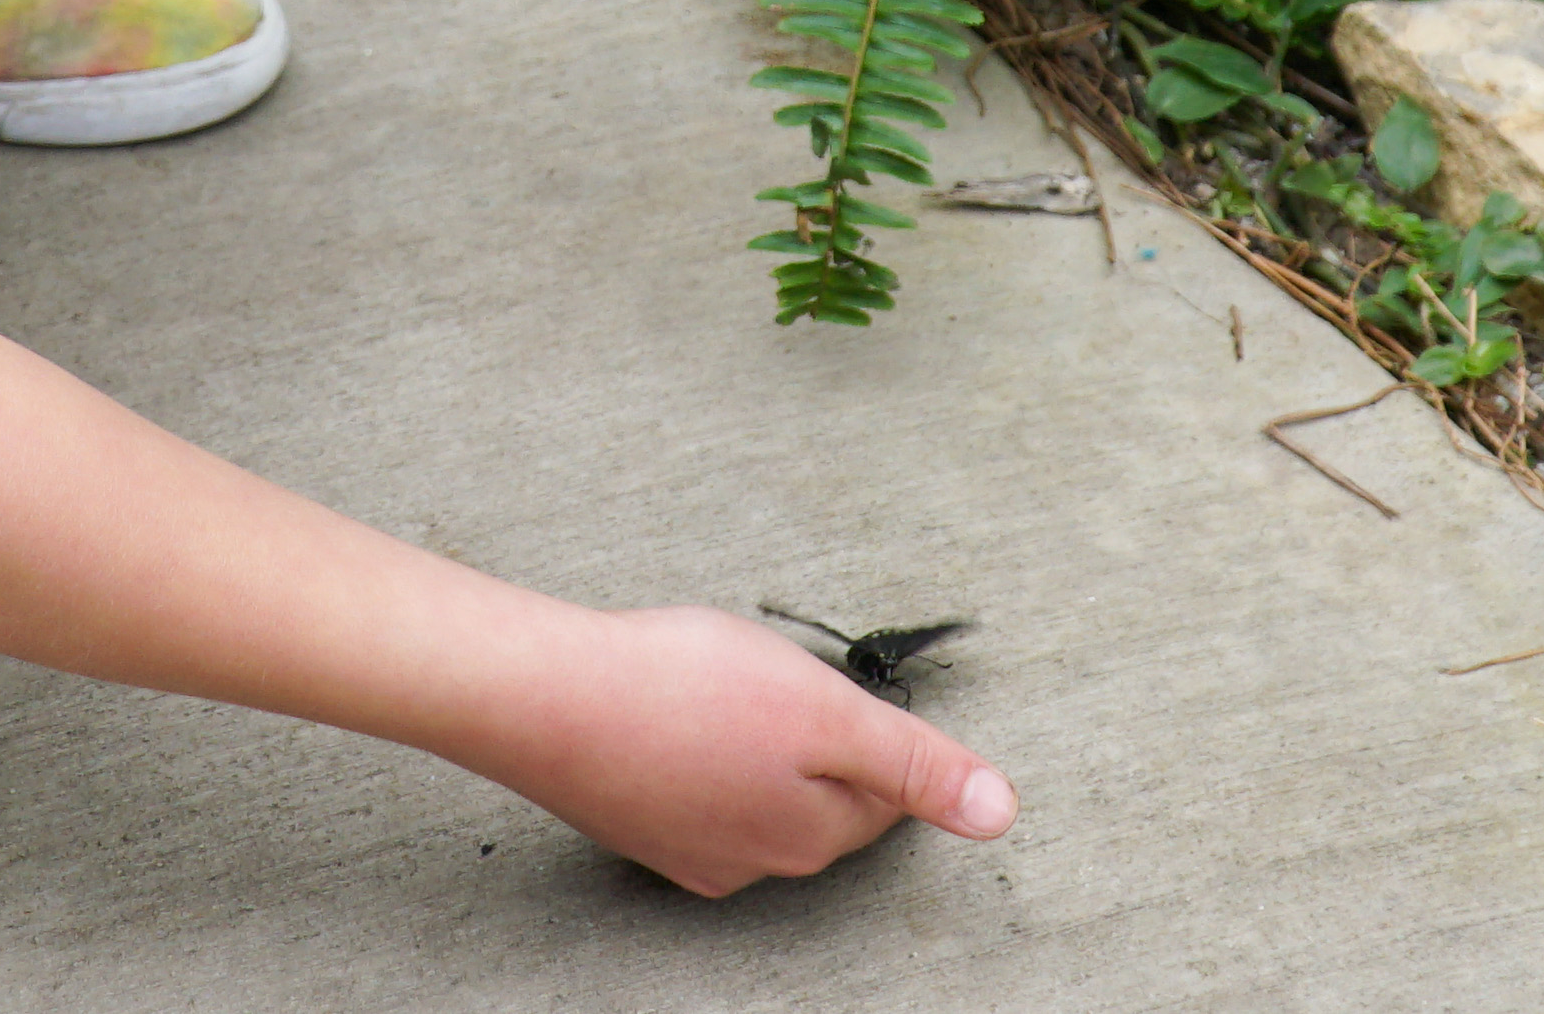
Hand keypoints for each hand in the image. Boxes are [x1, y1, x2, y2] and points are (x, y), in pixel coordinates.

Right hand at [483, 605, 1015, 896]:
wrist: (544, 697)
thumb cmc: (682, 691)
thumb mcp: (826, 713)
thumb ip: (916, 763)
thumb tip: (999, 814)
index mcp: (808, 839)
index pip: (884, 796)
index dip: (866, 728)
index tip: (825, 686)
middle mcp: (750, 863)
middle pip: (821, 798)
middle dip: (814, 738)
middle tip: (770, 679)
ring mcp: (686, 850)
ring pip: (756, 791)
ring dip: (755, 741)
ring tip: (716, 686)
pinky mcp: (635, 822)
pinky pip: (696, 788)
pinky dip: (698, 747)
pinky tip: (673, 709)